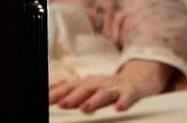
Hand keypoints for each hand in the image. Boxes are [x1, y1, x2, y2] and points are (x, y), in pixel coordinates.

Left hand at [49, 60, 177, 112]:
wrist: (140, 79)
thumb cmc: (111, 87)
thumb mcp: (90, 86)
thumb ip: (71, 89)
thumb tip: (48, 89)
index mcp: (89, 83)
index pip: (71, 86)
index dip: (58, 92)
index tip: (45, 100)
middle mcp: (101, 83)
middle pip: (86, 88)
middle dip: (73, 96)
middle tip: (62, 104)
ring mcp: (117, 86)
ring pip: (105, 92)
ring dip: (94, 100)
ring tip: (85, 108)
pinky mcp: (132, 90)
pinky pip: (129, 95)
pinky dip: (124, 101)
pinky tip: (119, 108)